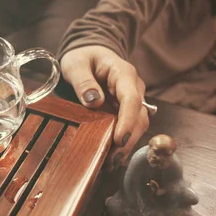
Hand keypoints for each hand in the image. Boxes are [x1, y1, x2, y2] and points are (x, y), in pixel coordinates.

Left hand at [60, 46, 149, 170]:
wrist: (88, 53)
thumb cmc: (82, 57)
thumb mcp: (75, 64)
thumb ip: (83, 81)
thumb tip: (94, 101)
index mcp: (123, 73)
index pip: (132, 99)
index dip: (128, 121)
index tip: (119, 140)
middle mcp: (133, 87)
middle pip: (140, 116)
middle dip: (129, 139)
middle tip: (114, 159)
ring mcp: (132, 99)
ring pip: (138, 124)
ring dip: (127, 144)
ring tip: (112, 162)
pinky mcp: (125, 109)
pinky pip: (129, 126)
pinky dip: (122, 142)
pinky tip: (112, 156)